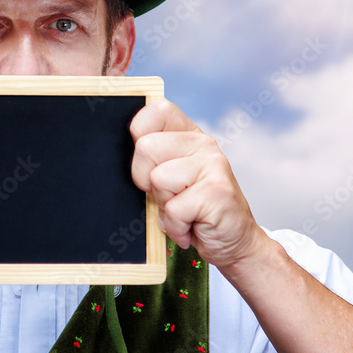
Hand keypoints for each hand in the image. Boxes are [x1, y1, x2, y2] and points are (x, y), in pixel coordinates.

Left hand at [130, 97, 267, 271]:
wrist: (234, 242)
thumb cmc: (194, 211)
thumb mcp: (169, 180)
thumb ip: (152, 160)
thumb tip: (118, 150)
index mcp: (188, 135)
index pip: (156, 110)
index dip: (140, 136)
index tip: (150, 163)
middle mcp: (202, 143)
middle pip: (145, 147)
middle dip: (145, 181)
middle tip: (168, 196)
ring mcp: (213, 164)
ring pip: (157, 179)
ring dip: (163, 206)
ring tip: (183, 211)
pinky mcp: (217, 191)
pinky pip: (173, 209)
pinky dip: (176, 227)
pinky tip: (191, 227)